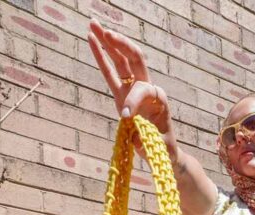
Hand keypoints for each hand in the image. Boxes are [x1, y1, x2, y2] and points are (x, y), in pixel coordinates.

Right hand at [87, 18, 176, 156]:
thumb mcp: (156, 144)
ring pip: (121, 61)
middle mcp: (147, 88)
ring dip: (107, 42)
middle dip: (121, 45)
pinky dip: (101, 57)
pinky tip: (91, 39)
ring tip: (93, 24)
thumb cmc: (161, 147)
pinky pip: (110, 73)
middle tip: (107, 31)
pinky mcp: (121, 94)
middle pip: (134, 59)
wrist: (163, 150)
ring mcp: (133, 89)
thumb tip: (132, 127)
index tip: (125, 117)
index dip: (133, 101)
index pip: (144, 90)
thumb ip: (144, 136)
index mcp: (158, 99)